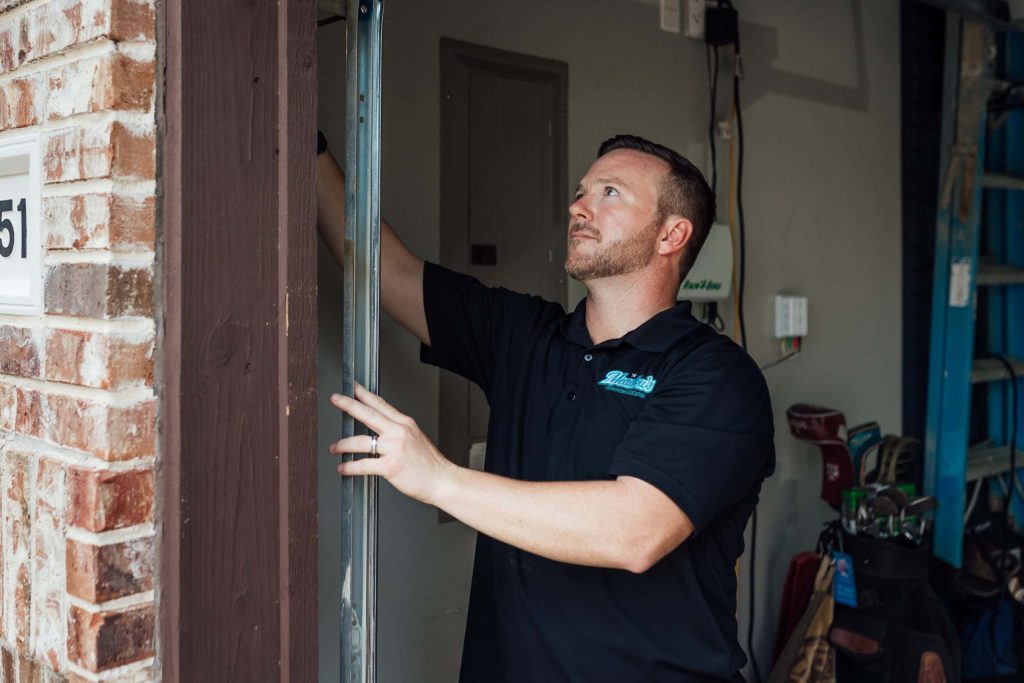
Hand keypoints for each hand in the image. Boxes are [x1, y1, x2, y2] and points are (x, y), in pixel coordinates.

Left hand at [329, 383, 456, 505]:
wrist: (442, 480)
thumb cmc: (430, 464)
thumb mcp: (416, 438)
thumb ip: (398, 432)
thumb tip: (380, 429)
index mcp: (405, 423)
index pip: (381, 404)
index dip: (364, 393)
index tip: (352, 387)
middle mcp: (398, 432)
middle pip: (368, 414)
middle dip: (349, 404)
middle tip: (335, 399)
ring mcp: (394, 448)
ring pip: (360, 441)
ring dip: (343, 444)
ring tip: (334, 447)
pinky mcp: (390, 466)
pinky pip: (363, 465)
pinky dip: (349, 467)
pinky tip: (343, 468)